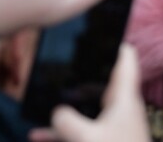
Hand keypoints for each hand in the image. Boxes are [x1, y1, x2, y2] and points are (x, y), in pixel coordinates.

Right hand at [29, 45, 149, 141]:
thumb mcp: (86, 138)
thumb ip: (66, 120)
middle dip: (79, 75)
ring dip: (64, 108)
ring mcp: (111, 127)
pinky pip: (79, 132)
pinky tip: (36, 136)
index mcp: (124, 97)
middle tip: (57, 64)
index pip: (126, 59)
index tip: (97, 31)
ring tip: (39, 100)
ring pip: (86, 109)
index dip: (115, 42)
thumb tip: (56, 113)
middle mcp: (120, 108)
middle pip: (100, 81)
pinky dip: (61, 133)